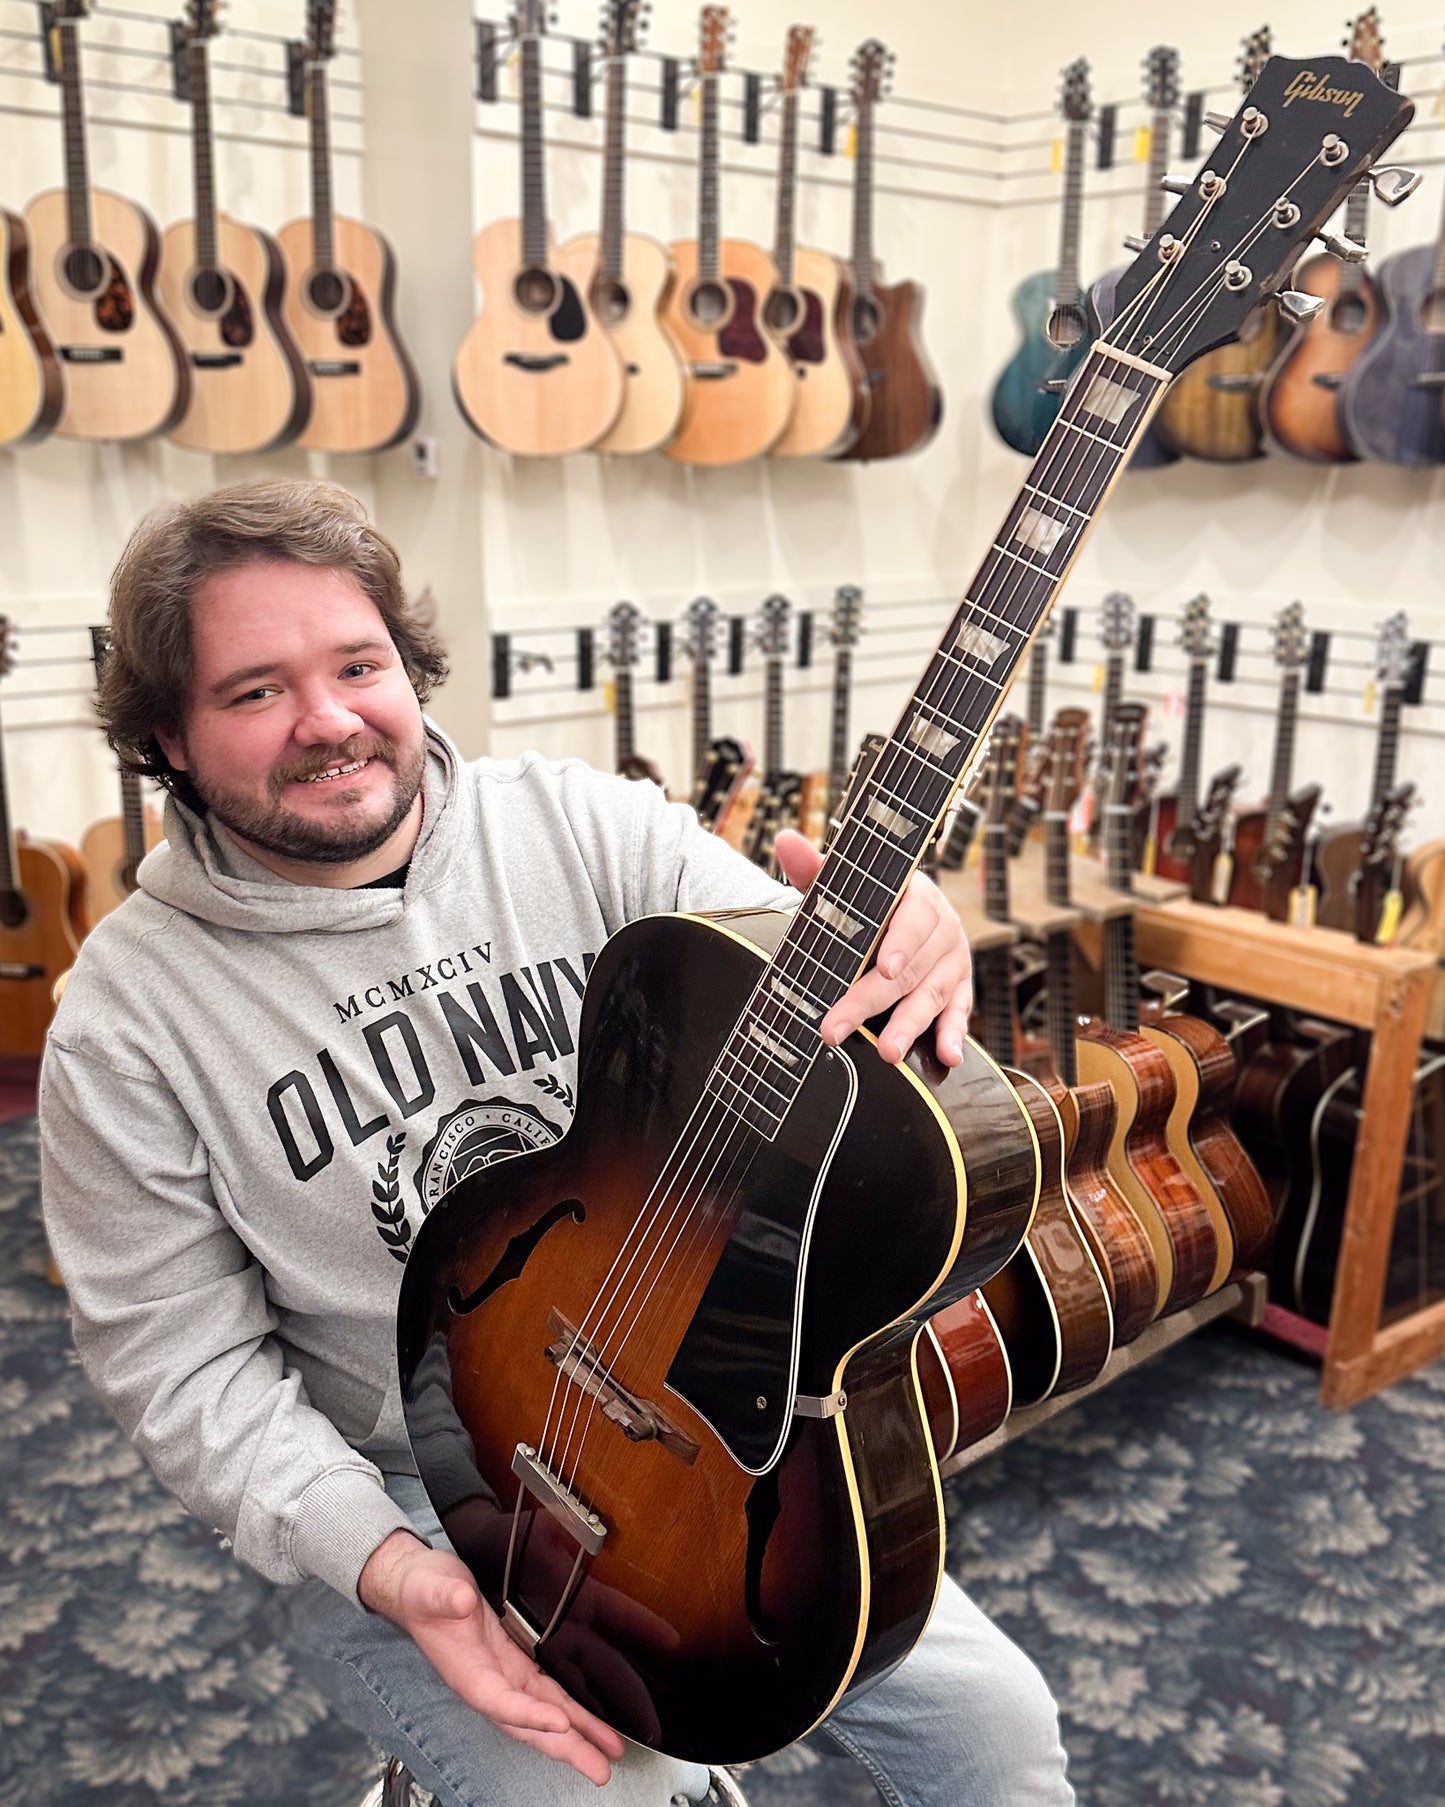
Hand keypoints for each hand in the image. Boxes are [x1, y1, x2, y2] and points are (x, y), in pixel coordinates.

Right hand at [358, 1530, 625, 1785]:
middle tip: (599, 1769)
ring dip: (577, 1735)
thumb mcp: (431, 1588)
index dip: (530, 1715)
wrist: (421, 1586)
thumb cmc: (423, 1591)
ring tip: (609, 1752)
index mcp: (467, 1672)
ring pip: (544, 1712)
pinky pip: (547, 1692)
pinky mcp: (516, 1662)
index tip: (560, 1723)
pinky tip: (590, 1723)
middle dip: (565, 1747)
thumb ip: (445, 1597)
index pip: (500, 1701)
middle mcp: (488, 1682)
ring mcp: (504, 1674)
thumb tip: (462, 1600)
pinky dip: (570, 1709)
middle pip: (529, 1724)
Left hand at [773, 829, 972, 1066]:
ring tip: (888, 1053)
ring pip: (932, 996)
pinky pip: (959, 1013)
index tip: (883, 968)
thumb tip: (784, 838)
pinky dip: (953, 1035)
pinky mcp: (959, 989)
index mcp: (920, 897)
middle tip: (838, 1028)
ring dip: (910, 1026)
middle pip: (910, 968)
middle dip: (872, 1001)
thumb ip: (815, 867)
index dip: (901, 943)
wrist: (898, 917)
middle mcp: (943, 928)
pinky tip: (946, 1057)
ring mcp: (953, 961)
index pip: (915, 918)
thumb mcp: (843, 885)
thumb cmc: (868, 904)